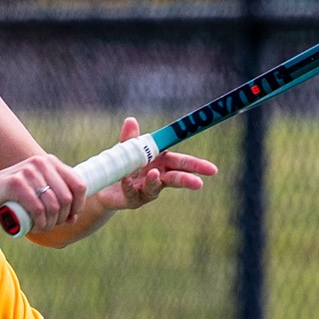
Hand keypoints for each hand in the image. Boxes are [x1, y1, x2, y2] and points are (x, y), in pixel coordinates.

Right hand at [0, 153, 86, 231]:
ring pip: (53, 205)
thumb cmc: (8, 198)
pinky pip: (38, 209)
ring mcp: (27, 172)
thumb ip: (53, 196)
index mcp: (49, 162)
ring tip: (40, 227)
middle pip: (67, 198)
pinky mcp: (15, 183)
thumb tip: (75, 215)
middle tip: (49, 225)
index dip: (78, 206)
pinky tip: (33, 227)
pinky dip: (39, 223)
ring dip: (50, 223)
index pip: (79, 185)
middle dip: (61, 218)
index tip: (69, 218)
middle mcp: (40, 162)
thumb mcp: (34, 192)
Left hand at [97, 117, 216, 211]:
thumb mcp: (127, 149)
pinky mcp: (132, 199)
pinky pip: (132, 192)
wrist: (106, 185)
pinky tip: (126, 181)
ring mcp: (146, 190)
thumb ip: (130, 138)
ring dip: (155, 180)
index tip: (212, 170)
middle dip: (187, 180)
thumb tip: (131, 120)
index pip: (182, 162)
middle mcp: (158, 177)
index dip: (197, 165)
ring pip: (155, 187)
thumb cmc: (124, 165)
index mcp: (162, 162)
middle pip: (175, 178)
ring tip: (155, 174)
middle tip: (199, 184)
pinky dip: (129, 186)